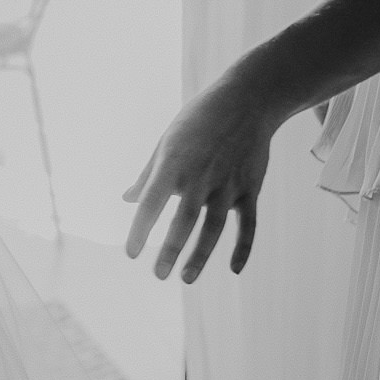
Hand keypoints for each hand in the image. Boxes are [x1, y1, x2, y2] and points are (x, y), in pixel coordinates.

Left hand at [121, 81, 283, 281]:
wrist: (246, 101)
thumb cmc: (198, 121)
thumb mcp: (167, 141)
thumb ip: (148, 174)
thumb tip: (128, 199)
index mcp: (174, 163)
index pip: (151, 202)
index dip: (140, 229)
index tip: (131, 254)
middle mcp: (200, 177)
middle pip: (184, 221)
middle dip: (170, 251)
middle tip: (159, 275)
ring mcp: (228, 184)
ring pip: (214, 228)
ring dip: (201, 255)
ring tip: (186, 278)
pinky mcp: (251, 189)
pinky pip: (248, 225)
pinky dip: (243, 248)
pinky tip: (234, 269)